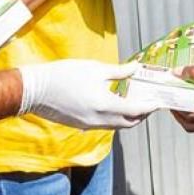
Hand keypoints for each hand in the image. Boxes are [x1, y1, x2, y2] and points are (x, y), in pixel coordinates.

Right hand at [18, 60, 159, 128]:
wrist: (35, 90)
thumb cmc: (64, 75)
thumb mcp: (96, 69)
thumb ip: (119, 72)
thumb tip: (136, 68)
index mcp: (106, 106)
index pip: (136, 110)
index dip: (149, 106)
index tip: (158, 101)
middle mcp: (100, 120)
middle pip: (129, 122)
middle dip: (142, 114)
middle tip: (149, 102)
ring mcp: (89, 125)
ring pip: (117, 125)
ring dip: (128, 117)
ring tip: (134, 102)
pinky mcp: (81, 125)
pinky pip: (105, 125)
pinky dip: (114, 118)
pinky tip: (115, 104)